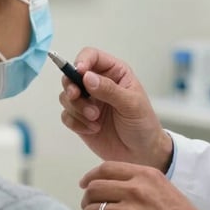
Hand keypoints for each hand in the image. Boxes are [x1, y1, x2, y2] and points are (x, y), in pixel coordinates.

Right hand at [59, 47, 172, 169]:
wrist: (141, 153)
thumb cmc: (143, 124)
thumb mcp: (131, 104)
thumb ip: (110, 90)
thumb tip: (87, 77)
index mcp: (114, 72)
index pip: (92, 56)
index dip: (82, 61)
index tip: (79, 72)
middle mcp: (99, 84)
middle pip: (72, 75)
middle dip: (72, 87)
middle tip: (77, 97)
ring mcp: (88, 102)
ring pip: (66, 96)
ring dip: (77, 108)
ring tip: (95, 119)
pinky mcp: (80, 119)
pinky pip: (66, 116)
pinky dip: (76, 123)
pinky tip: (93, 129)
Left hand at [81, 162, 209, 209]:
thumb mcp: (163, 187)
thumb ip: (139, 182)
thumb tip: (112, 184)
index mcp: (145, 176)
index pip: (106, 168)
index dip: (90, 176)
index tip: (85, 183)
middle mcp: (135, 191)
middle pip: (94, 189)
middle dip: (88, 201)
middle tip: (92, 209)